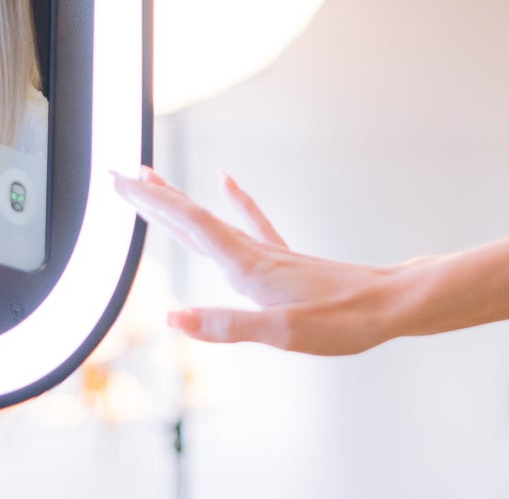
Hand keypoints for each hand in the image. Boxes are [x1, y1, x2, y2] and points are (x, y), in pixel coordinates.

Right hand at [111, 168, 408, 353]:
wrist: (391, 303)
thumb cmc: (342, 322)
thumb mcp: (281, 333)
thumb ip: (226, 325)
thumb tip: (171, 318)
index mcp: (248, 268)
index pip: (190, 226)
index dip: (152, 204)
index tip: (119, 181)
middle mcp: (253, 254)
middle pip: (192, 218)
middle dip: (153, 199)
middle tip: (117, 175)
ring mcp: (270, 255)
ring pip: (213, 220)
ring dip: (179, 201)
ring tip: (153, 179)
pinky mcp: (287, 261)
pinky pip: (252, 223)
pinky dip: (236, 201)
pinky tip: (228, 182)